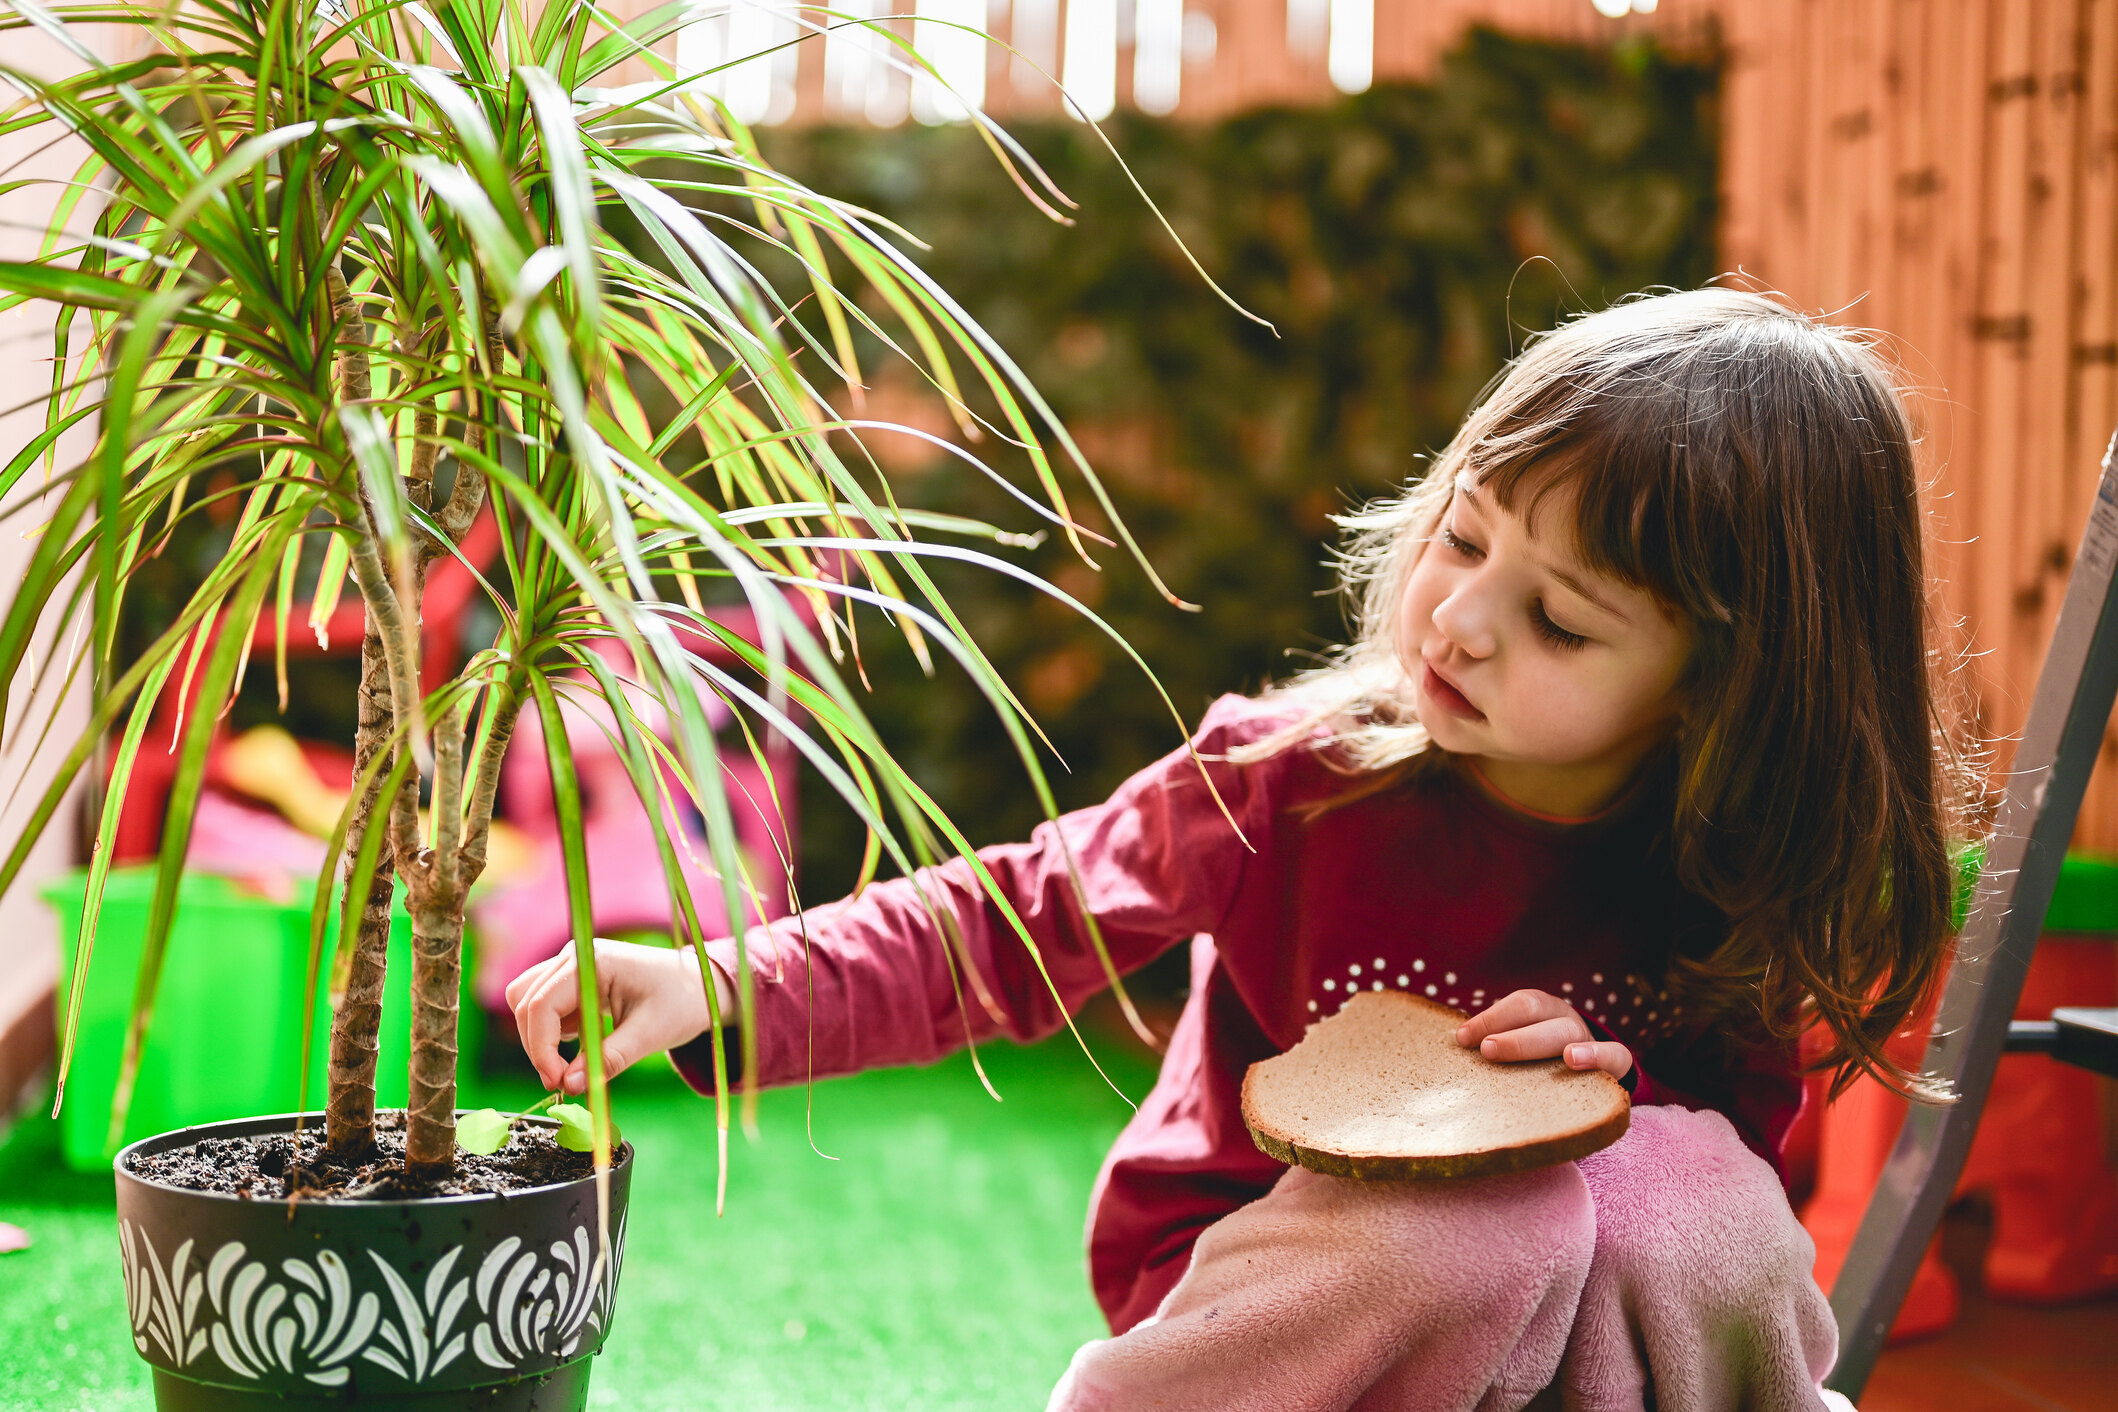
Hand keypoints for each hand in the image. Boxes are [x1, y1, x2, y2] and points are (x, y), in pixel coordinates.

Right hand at [505, 938, 732, 1094]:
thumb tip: (569, 1086)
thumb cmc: (682, 1002)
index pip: (541, 1005)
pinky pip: (544, 1011)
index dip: (541, 1048)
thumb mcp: (650, 1035)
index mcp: (593, 961)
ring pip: (527, 1005)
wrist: (699, 987)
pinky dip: (553, 1035)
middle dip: (538, 1047)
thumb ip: (609, 1060)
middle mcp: (574, 958)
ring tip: (573, 1067)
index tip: (557, 1082)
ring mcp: (570, 969)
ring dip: (541, 1040)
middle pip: (525, 1003)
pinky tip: (584, 1046)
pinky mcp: (572, 984)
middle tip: (564, 1083)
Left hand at [1454, 988, 1632, 1079]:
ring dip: (1537, 1041)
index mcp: (1541, 1011)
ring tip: (1514, 1052)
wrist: (1594, 1080)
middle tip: (1486, 1050)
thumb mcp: (1521, 1052)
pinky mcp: (1615, 1065)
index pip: (1516, 1004)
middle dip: (1508, 1030)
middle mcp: (1564, 1019)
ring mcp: (1590, 1039)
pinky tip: (1573, 1060)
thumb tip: (1455, 1055)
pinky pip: (1615, 1054)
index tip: (1463, 1038)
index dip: (1490, 1017)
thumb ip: (1497, 1050)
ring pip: (1566, 1032)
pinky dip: (1596, 1054)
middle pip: (1536, 1012)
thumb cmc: (1540, 1066)